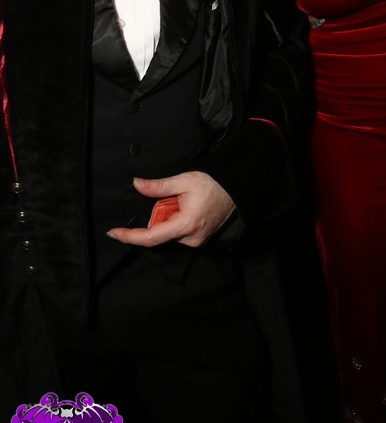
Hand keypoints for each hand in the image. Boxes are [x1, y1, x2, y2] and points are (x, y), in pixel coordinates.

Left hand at [107, 172, 235, 248]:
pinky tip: (187, 209)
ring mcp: (196, 242)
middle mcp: (190, 239)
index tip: (113, 232)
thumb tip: (136, 184)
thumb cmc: (212, 184)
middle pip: (158, 232)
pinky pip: (177, 233)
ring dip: (168, 218)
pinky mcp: (198, 240)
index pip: (150, 236)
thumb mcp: (183, 180)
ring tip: (185, 202)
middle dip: (158, 215)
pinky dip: (176, 221)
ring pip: (167, 232)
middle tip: (173, 198)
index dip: (129, 236)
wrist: (235, 189)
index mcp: (185, 224)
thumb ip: (158, 186)